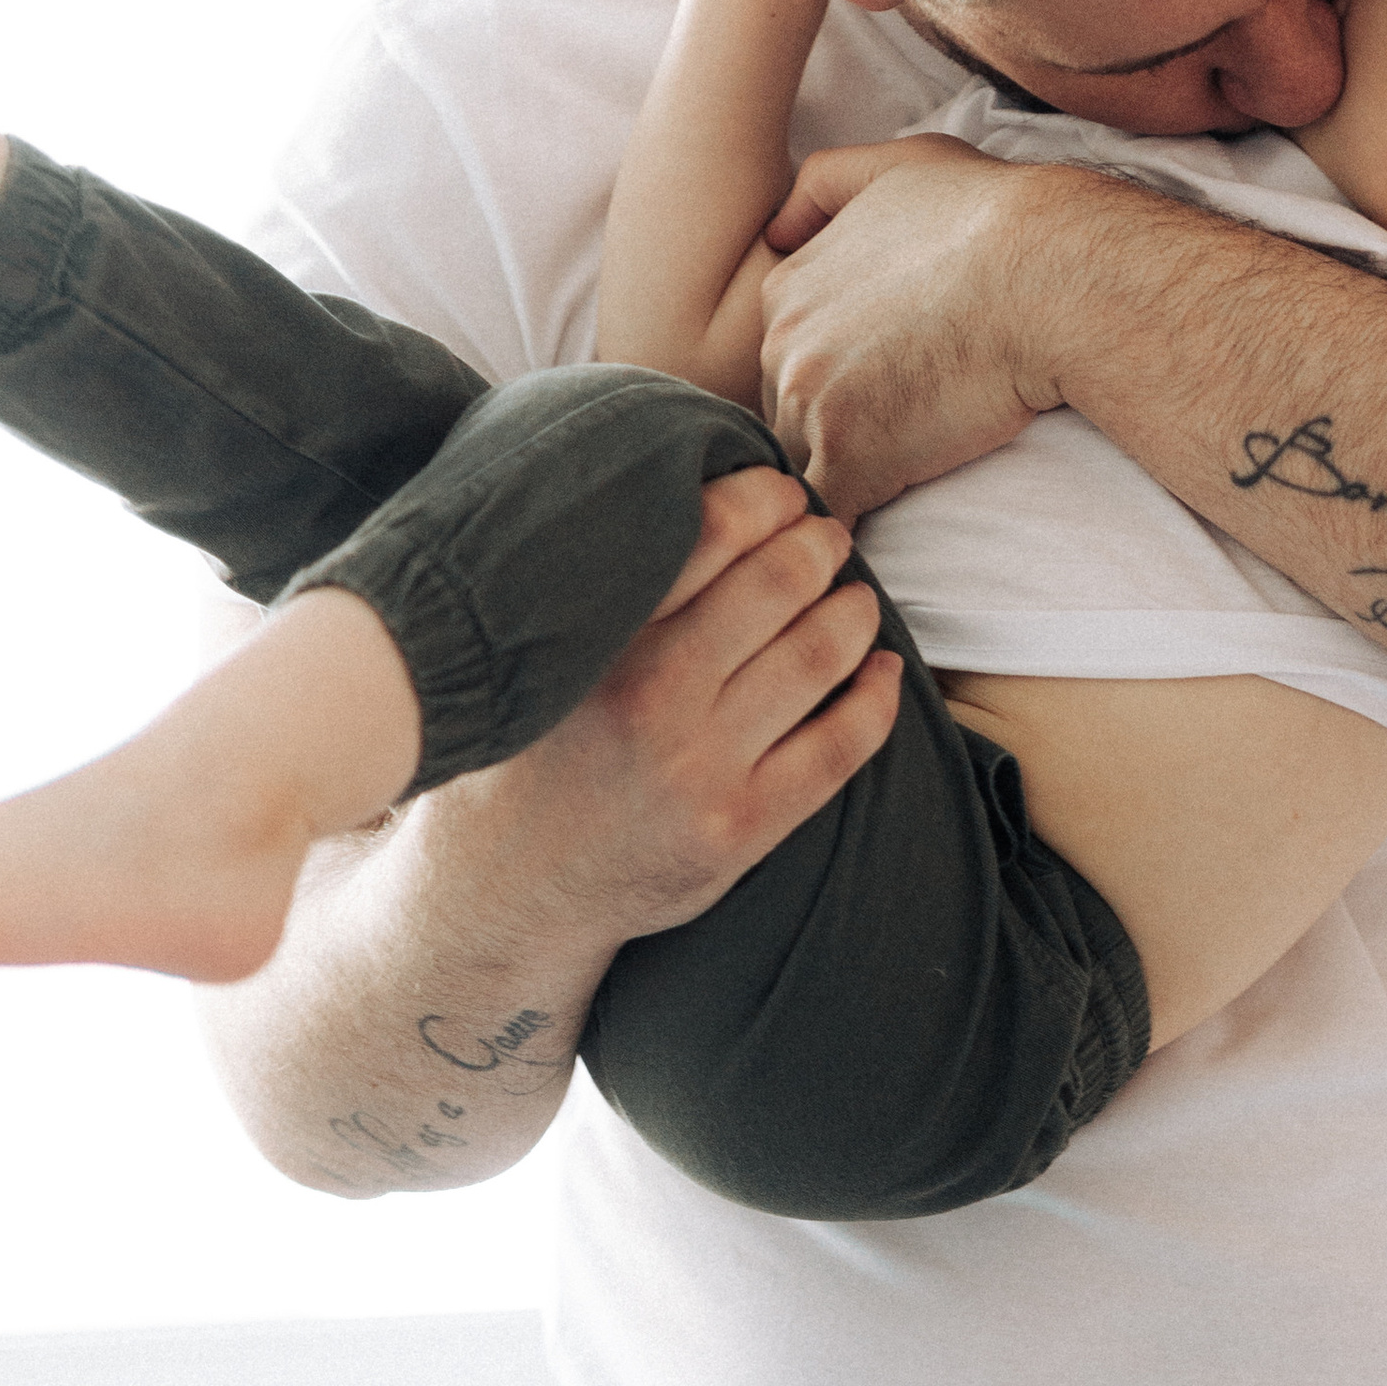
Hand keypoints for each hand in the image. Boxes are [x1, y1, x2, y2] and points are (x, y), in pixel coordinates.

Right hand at [442, 467, 898, 941]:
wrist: (503, 890)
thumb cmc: (527, 753)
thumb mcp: (542, 659)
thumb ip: (608, 592)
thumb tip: (697, 495)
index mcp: (598, 640)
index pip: (708, 531)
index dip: (765, 498)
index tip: (783, 495)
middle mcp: (650, 699)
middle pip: (777, 586)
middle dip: (818, 547)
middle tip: (829, 537)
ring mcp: (700, 770)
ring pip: (815, 659)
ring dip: (853, 614)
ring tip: (857, 598)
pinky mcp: (739, 830)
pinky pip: (837, 750)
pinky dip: (874, 701)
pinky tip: (883, 671)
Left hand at [758, 134, 1089, 516]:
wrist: (1048, 274)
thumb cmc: (992, 216)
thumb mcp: (902, 165)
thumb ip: (828, 184)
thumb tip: (778, 227)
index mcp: (788, 289)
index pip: (789, 359)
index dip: (836, 382)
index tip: (885, 392)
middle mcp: (781, 344)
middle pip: (788, 415)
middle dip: (834, 434)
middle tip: (901, 440)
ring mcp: (811, 404)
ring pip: (806, 466)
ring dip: (846, 481)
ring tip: (899, 485)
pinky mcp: (852, 458)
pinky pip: (833, 513)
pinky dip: (854, 527)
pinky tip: (883, 528)